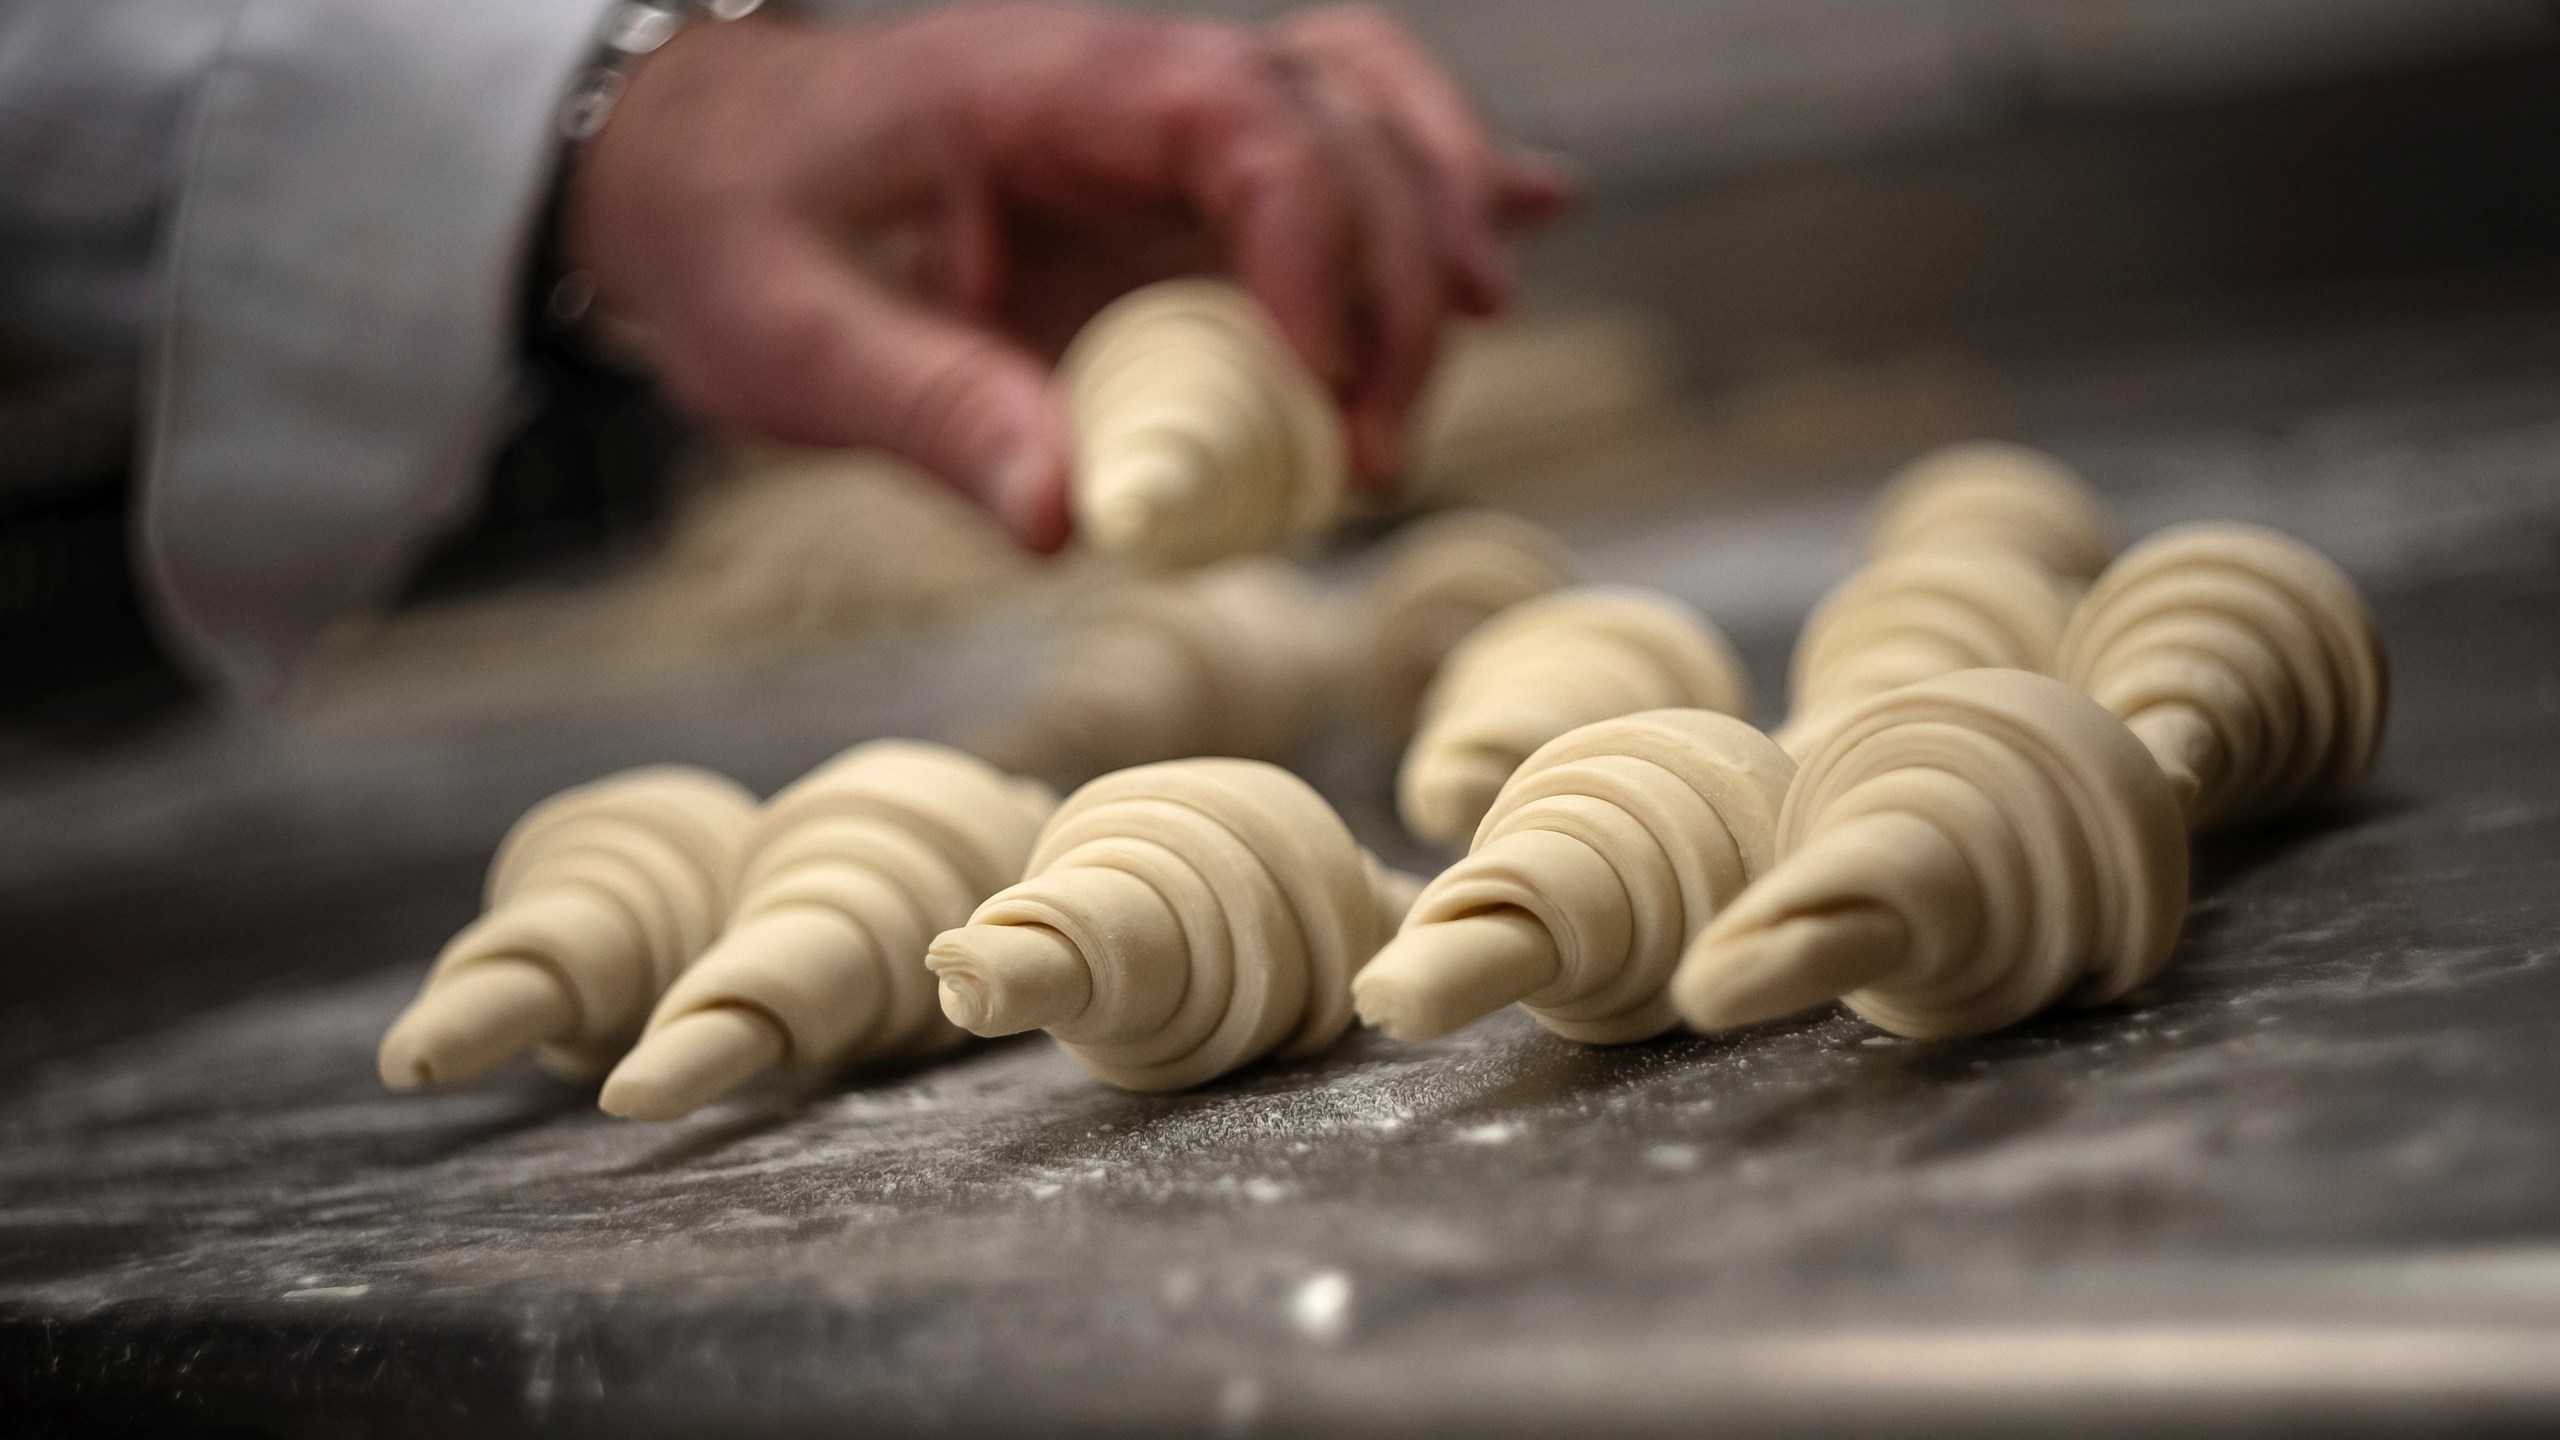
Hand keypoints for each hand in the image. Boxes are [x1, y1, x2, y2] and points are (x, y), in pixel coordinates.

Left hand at [566, 2, 1568, 551]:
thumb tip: (1062, 521)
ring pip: (1370, 110)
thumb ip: (927, 413)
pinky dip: (1439, 178)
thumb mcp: (788, 337)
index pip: (1240, 117)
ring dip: (1441, 217)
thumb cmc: (737, 234)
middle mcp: (1133, 84)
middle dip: (1398, 280)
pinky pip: (1342, 142)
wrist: (703, 165)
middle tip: (1375, 455)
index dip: (1318, 240)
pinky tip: (1529, 213)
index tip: (1326, 386)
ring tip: (1475, 336)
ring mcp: (1168, 125)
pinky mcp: (1182, 181)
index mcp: (1042, 88)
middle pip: (1341, 121)